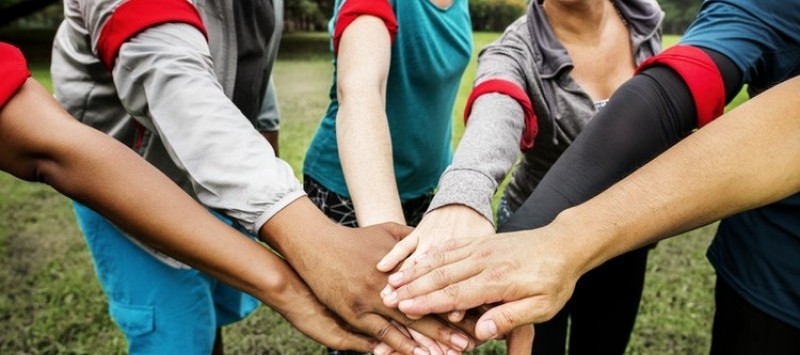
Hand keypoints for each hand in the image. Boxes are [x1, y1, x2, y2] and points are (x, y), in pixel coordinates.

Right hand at [261, 199, 475, 353]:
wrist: (316, 245)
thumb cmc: (355, 238)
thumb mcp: (387, 231)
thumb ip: (413, 239)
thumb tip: (435, 241)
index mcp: (403, 264)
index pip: (436, 285)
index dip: (456, 300)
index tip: (478, 312)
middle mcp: (390, 283)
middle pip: (427, 308)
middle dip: (450, 327)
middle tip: (471, 342)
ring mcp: (372, 299)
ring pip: (408, 325)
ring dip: (430, 342)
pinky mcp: (355, 313)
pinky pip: (383, 335)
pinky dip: (402, 346)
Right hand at [382, 227, 580, 340]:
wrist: (564, 244)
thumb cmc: (554, 280)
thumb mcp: (541, 307)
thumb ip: (510, 319)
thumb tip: (481, 334)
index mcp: (498, 280)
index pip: (456, 294)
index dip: (428, 302)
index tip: (405, 308)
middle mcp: (484, 261)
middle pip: (441, 275)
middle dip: (411, 287)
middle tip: (387, 296)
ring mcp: (480, 249)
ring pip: (440, 260)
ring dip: (414, 270)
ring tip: (391, 280)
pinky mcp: (480, 242)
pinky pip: (449, 248)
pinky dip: (428, 255)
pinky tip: (413, 261)